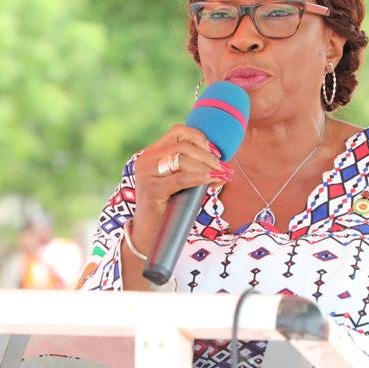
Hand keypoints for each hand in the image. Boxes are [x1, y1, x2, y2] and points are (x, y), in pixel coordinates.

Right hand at [130, 124, 232, 250]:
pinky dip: (199, 178)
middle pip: (182, 146)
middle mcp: (146, 160)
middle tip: (222, 168)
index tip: (215, 152)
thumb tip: (222, 165)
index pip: (177, 132)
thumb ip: (194, 169)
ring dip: (206, 167)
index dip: (199, 138)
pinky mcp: (151, 190)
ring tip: (220, 176)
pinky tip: (212, 180)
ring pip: (181, 159)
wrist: (150, 235)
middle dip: (207, 156)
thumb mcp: (181, 183)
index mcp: (152, 154)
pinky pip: (180, 179)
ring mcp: (146, 174)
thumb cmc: (169, 208)